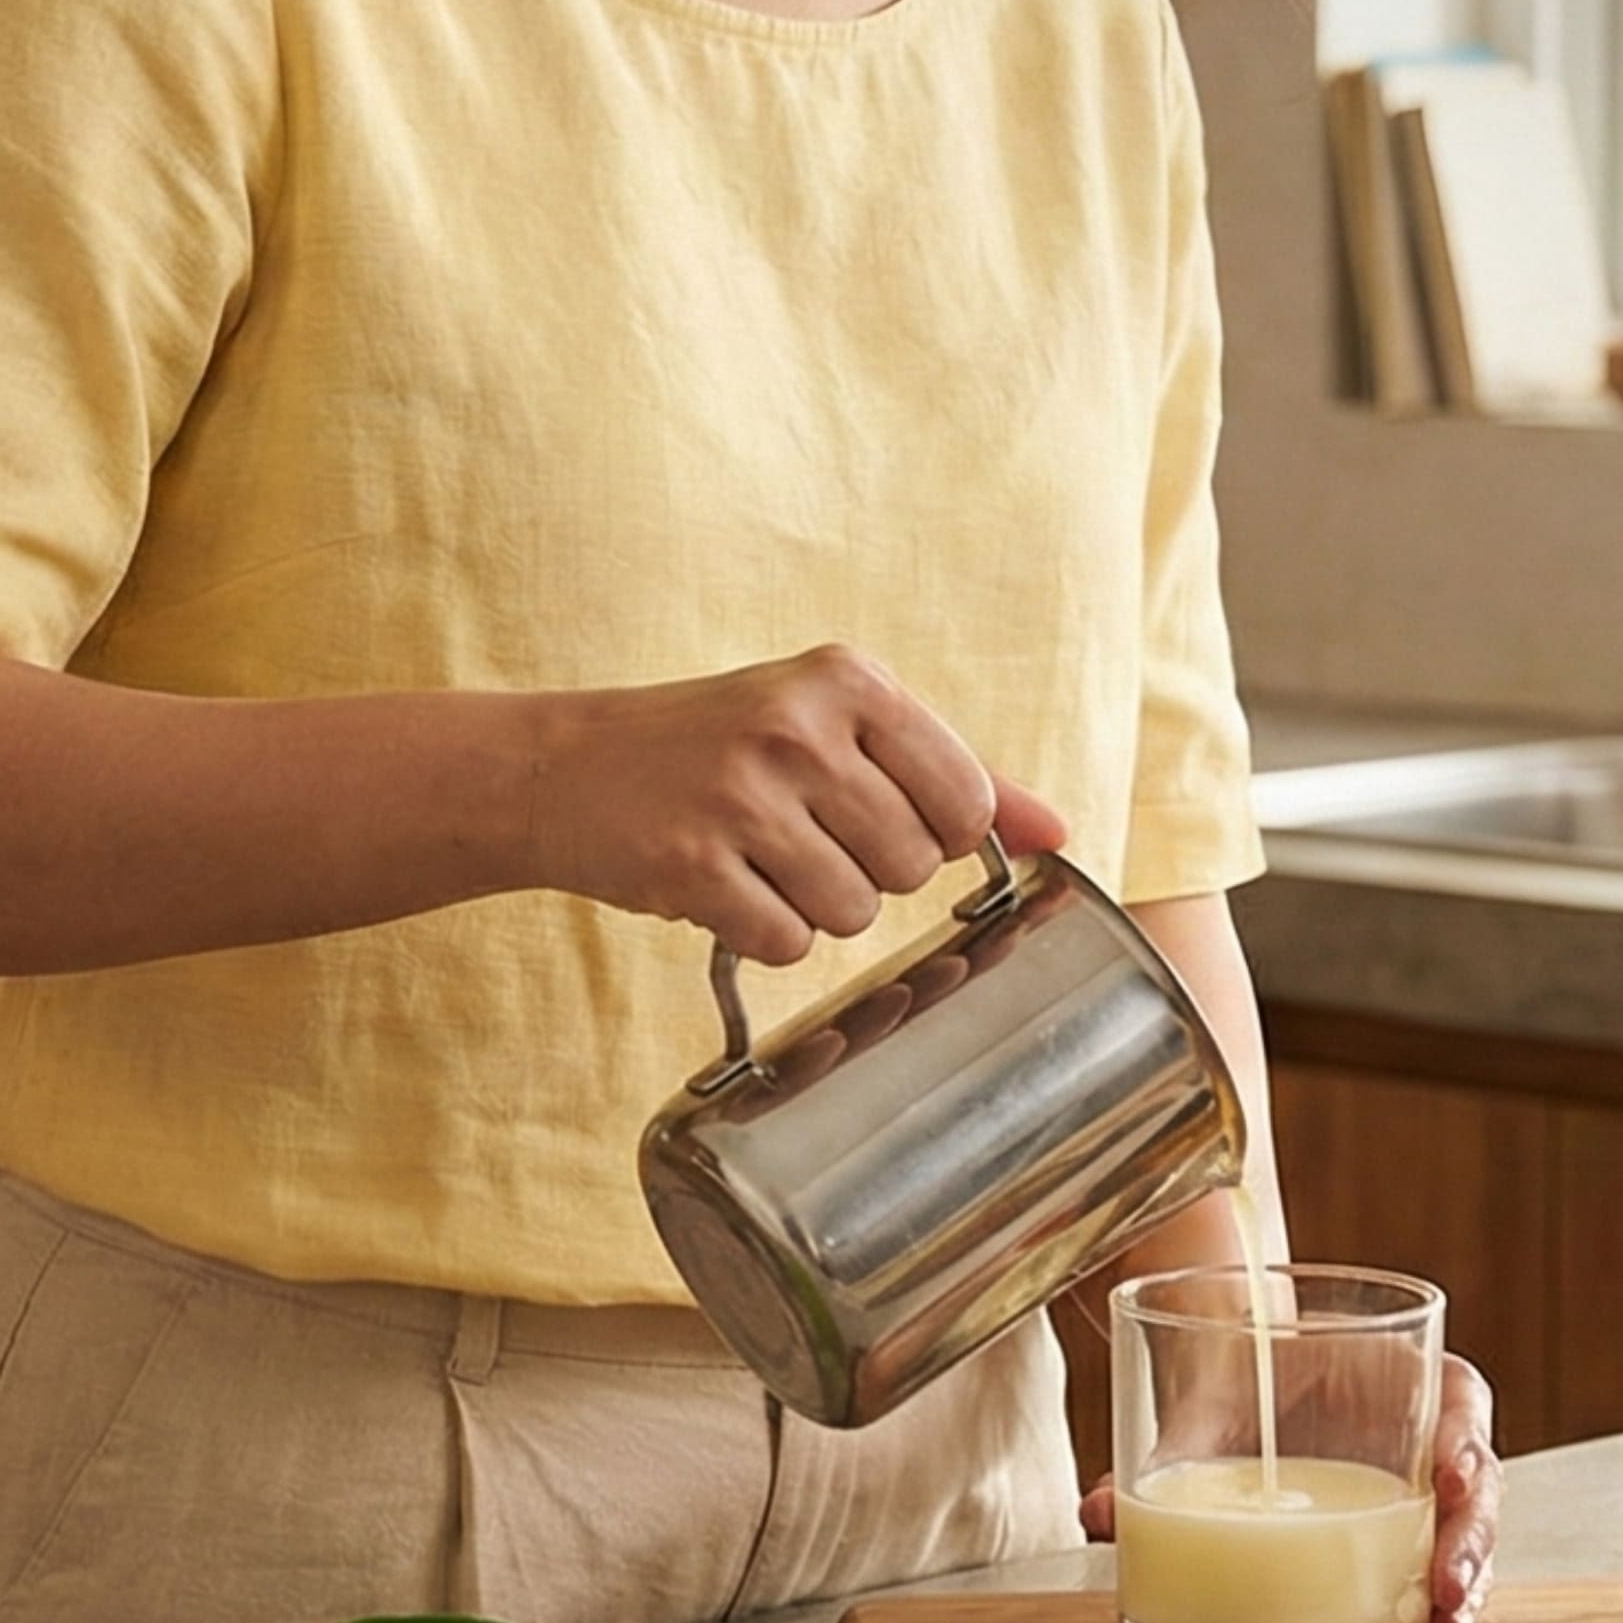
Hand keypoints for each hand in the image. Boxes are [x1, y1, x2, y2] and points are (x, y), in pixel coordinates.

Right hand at [525, 642, 1063, 967]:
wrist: (565, 767)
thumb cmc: (723, 745)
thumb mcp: (839, 726)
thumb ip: (954, 772)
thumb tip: (1057, 831)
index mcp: (848, 680)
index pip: (965, 797)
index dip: (935, 831)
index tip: (882, 814)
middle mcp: (798, 727)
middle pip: (912, 864)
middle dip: (869, 870)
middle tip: (804, 833)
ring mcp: (742, 795)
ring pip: (854, 911)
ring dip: (815, 905)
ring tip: (762, 856)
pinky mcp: (692, 864)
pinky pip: (788, 942)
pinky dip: (764, 931)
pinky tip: (726, 884)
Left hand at [1079, 1350, 1505, 1622]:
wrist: (1254, 1383)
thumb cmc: (1251, 1378)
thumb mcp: (1215, 1400)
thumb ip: (1171, 1446)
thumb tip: (1092, 1513)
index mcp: (1405, 1377)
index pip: (1458, 1403)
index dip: (1464, 1441)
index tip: (1448, 1477)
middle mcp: (1427, 1441)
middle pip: (1475, 1490)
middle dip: (1469, 1544)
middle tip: (1445, 1591)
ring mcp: (1421, 1500)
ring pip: (1467, 1544)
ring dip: (1466, 1592)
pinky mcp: (1403, 1548)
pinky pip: (1435, 1579)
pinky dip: (1437, 1616)